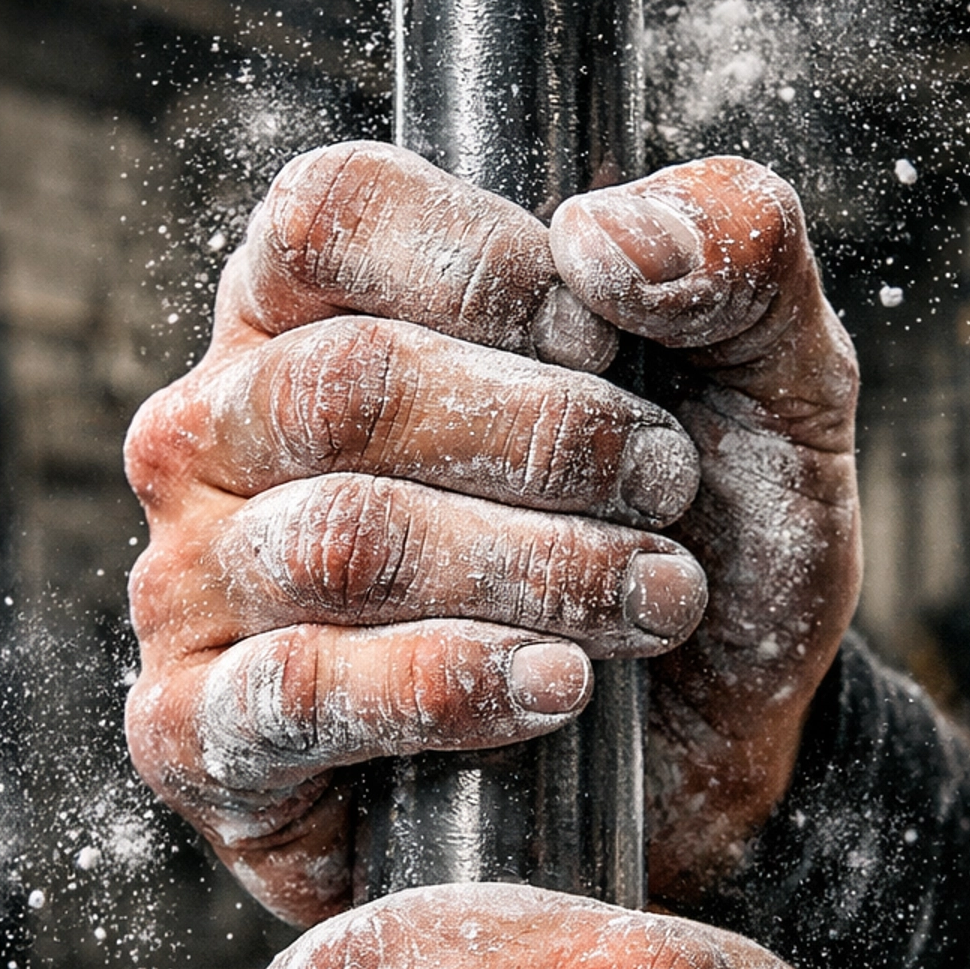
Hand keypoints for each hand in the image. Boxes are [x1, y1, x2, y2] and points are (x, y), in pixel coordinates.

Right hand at [125, 143, 859, 924]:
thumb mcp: (775, 376)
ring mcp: (194, 583)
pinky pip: (296, 696)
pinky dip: (447, 688)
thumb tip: (605, 230)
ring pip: (341, 544)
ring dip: (536, 571)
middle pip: (346, 386)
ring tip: (653, 600)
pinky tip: (555, 690)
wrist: (710, 752)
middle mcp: (224, 429)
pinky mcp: (202, 736)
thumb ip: (734, 247)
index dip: (484, 269)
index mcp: (315, 304)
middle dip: (548, 441)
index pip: (328, 216)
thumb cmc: (708, 540)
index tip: (606, 343)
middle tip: (668, 491)